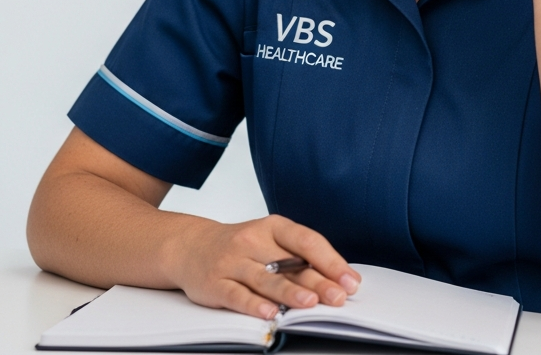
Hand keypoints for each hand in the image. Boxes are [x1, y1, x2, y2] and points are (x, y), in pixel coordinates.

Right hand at [165, 214, 360, 319]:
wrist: (190, 246)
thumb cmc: (241, 247)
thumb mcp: (269, 241)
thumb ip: (299, 258)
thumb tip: (339, 279)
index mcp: (272, 227)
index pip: (306, 240)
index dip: (331, 260)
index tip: (350, 280)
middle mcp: (251, 241)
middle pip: (289, 264)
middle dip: (317, 282)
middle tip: (338, 297)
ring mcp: (231, 262)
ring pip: (264, 279)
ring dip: (289, 292)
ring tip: (309, 303)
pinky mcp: (214, 283)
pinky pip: (236, 295)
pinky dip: (254, 305)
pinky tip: (270, 313)